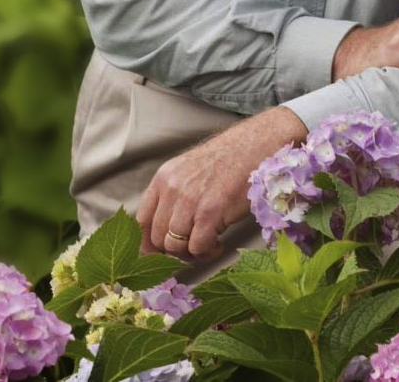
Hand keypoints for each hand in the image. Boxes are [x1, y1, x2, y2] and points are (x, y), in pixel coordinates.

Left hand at [133, 106, 306, 260]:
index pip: (140, 220)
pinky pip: (198, 247)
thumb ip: (174, 194)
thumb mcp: (190, 170)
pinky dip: (207, 252)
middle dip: (173, 252)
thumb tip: (165, 231)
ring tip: (207, 246)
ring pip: (175, 246)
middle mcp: (172, 188)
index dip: (147, 243)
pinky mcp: (211, 211)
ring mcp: (190, 200)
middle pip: (157, 237)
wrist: (257, 144)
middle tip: (192, 250)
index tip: (159, 254)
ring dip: (191, 254)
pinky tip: (218, 244)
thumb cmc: (229, 160)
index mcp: (164, 177)